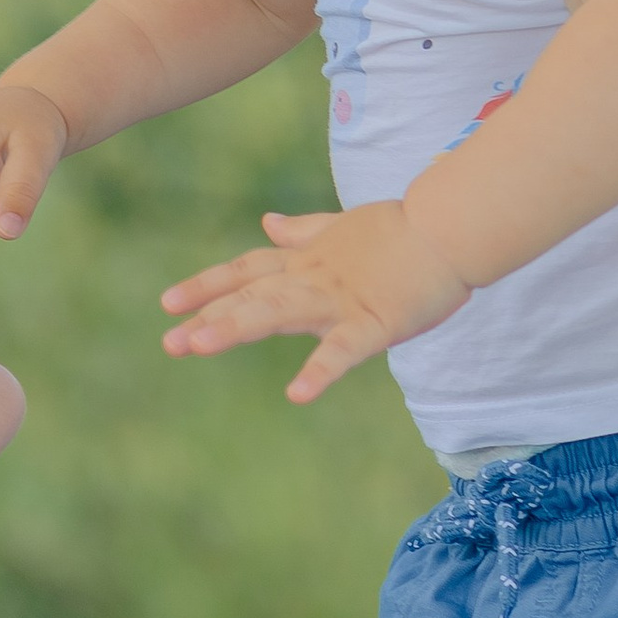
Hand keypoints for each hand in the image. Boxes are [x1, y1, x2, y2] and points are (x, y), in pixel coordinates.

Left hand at [160, 201, 470, 403]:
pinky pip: (342, 350)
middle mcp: (312, 280)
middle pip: (251, 297)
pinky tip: (296, 394)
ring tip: (198, 345)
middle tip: (170, 342)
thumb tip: (267, 223)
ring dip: (237, 327)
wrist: (450, 227)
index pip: (246, 272)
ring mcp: (340, 300)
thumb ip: (302, 231)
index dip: (206, 286)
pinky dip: (319, 371)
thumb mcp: (342, 227)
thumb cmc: (401, 229)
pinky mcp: (374, 322)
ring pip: (279, 312)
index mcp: (306, 262)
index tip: (167, 304)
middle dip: (208, 317)